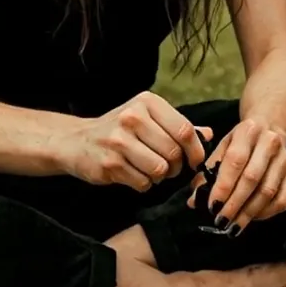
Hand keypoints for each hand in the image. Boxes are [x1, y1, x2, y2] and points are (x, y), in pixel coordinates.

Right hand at [63, 91, 211, 191]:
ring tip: (151, 170)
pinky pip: (142, 182)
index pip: (184, 129)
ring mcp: (118, 141)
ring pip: (159, 169)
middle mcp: (132, 118)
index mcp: (147, 103)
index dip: (196, 150)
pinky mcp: (109, 163)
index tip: (196, 160)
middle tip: (170, 167)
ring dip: (160, 176)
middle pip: (173, 151)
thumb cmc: (121, 130)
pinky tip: (134, 174)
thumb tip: (209, 134)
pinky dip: (144, 184)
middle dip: (176, 166)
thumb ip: (178, 126)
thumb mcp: (149, 119)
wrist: (77, 141)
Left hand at [194, 118, 285, 234]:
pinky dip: (266, 213)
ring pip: (268, 191)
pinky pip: (283, 199)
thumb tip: (194, 201)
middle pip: (252, 178)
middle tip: (221, 221)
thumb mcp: (221, 149)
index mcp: (247, 131)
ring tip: (233, 225)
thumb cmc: (240, 144)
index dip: (223, 186)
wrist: (270, 129)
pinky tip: (252, 218)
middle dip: (234, 204)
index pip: (235, 161)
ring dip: (249, 213)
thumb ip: (207, 173)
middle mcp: (270, 141)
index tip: (212, 206)